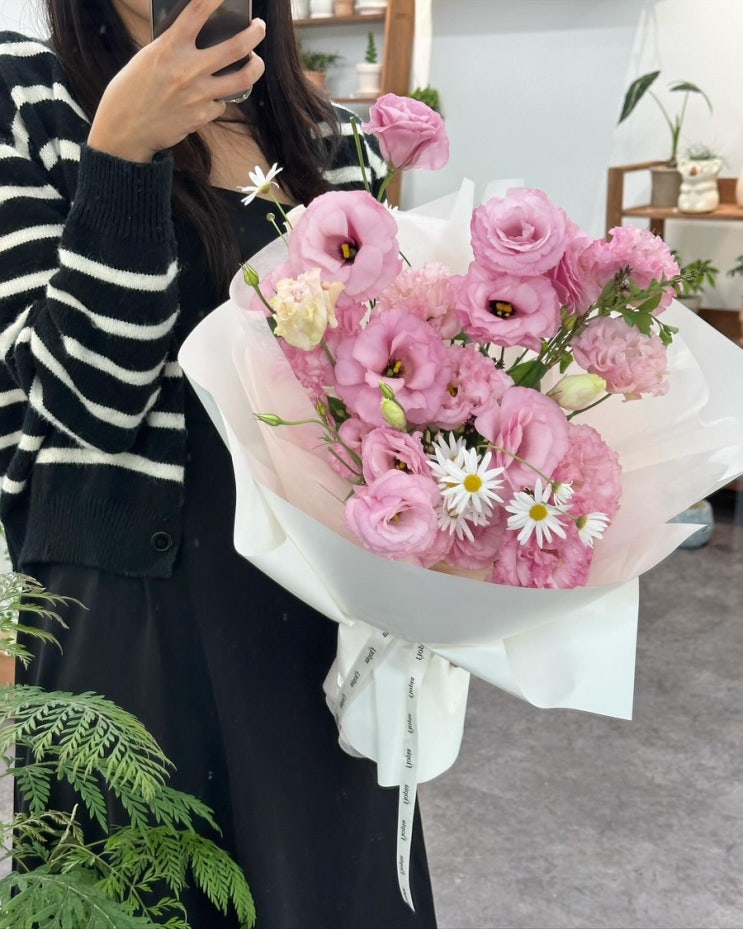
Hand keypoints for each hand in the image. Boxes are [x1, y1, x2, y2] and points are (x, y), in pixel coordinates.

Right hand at [88, 0, 265, 162]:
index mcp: (169, 48)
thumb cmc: (131, 90)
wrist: (125, 129)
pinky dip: (221, 98)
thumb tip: (197, 37)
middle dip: (255, 33)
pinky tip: (215, 96)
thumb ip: (174, 47)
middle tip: (259, 28)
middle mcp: (187, 69)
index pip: (197, 12)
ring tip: (256, 62)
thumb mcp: (147, 58)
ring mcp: (198, 95)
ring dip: (256, 67)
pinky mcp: (202, 116)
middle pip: (236, 47)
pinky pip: (222, 103)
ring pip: (243, 78)